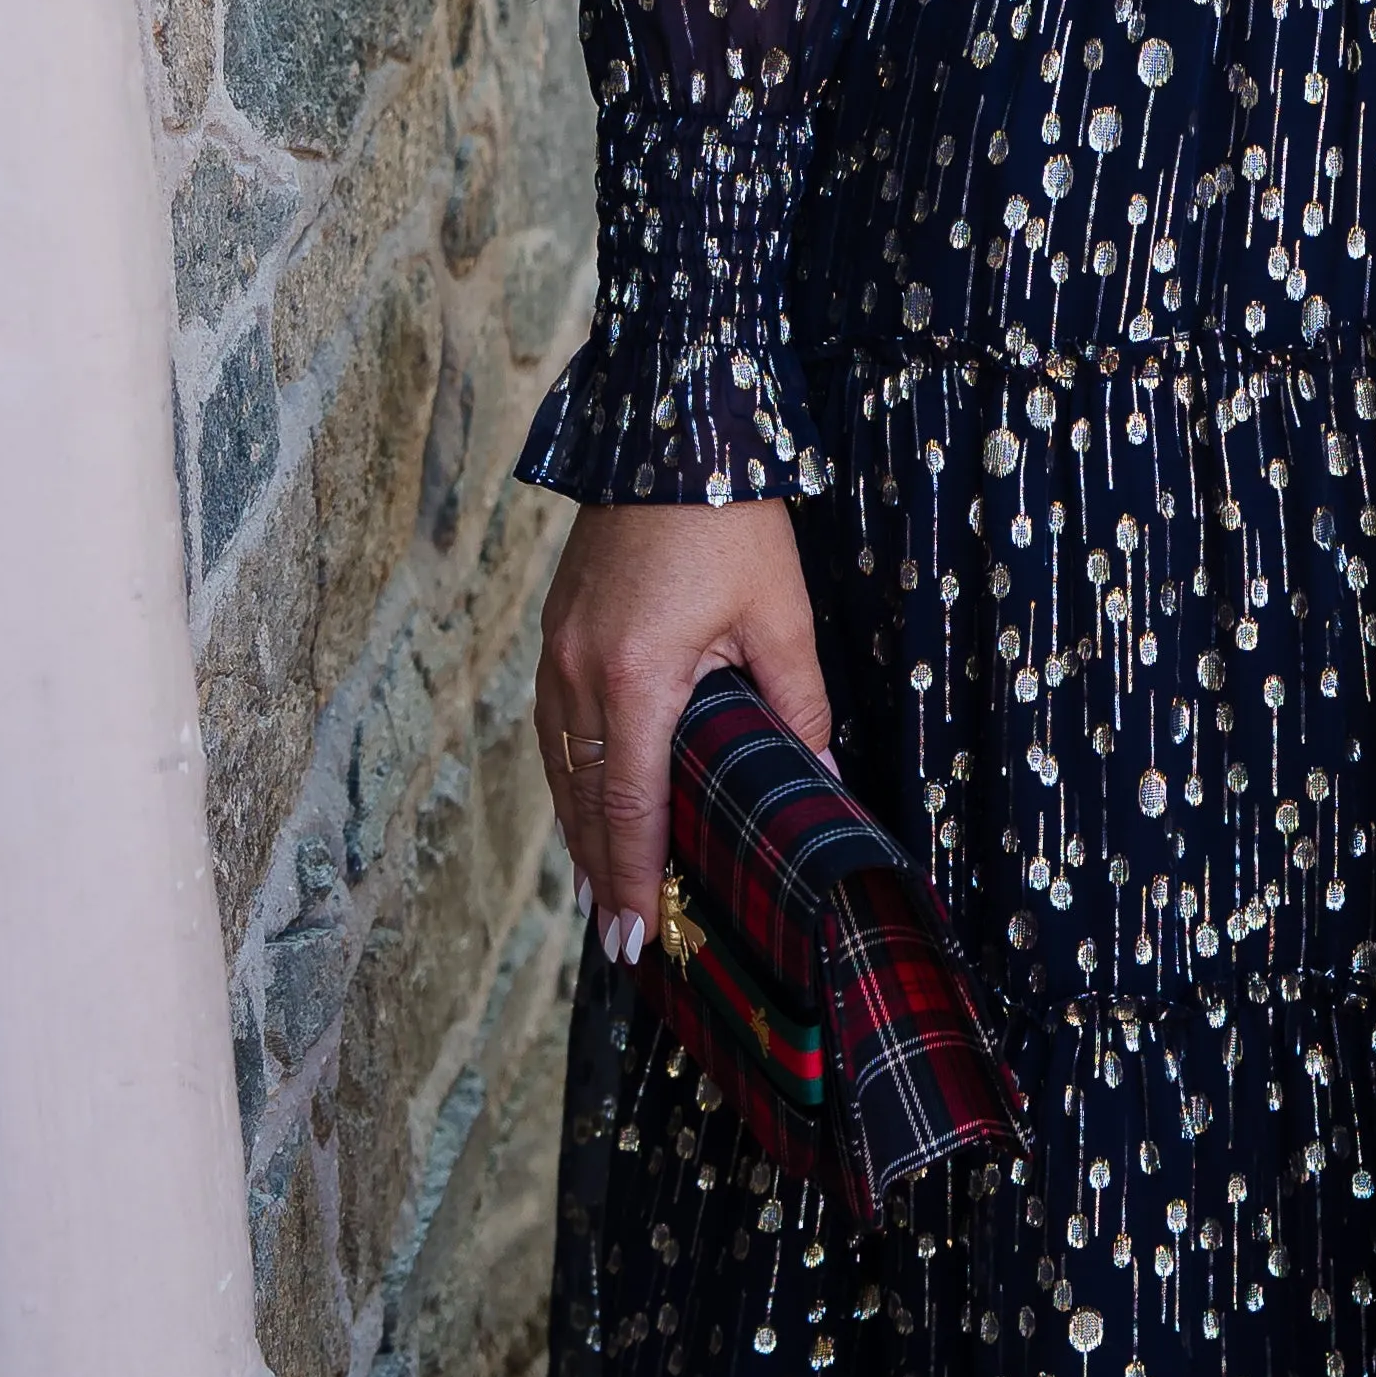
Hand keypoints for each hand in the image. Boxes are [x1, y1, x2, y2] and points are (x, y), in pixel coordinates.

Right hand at [536, 497, 831, 960]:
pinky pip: (554, 729)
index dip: (635, 878)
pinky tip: (585, 805)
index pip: (630, 805)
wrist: (670, 432)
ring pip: (561, 769)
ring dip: (579, 834)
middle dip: (603, 876)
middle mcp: (580, 673)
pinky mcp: (556, 633)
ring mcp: (557, 652)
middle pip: (585, 800)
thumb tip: (821, 778)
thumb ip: (797, 704)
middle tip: (623, 944)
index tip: (640, 937)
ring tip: (600, 895)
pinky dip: (570, 780)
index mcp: (636, 677)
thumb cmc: (732, 520)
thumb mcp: (781, 614)